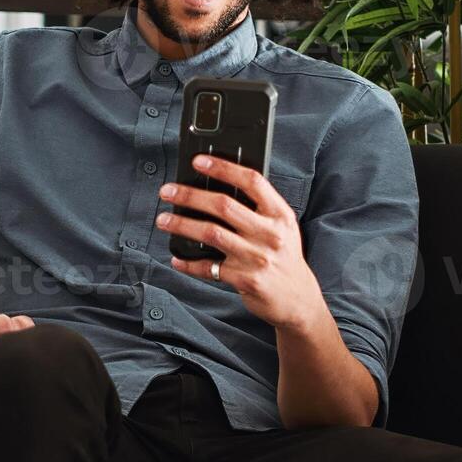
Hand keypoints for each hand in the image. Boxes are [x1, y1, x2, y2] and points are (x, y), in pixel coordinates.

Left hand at [159, 155, 329, 332]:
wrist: (298, 299)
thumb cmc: (284, 257)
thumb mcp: (282, 227)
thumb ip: (259, 208)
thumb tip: (217, 186)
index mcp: (280, 215)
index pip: (251, 181)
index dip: (223, 167)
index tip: (198, 162)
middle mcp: (270, 234)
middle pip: (224, 205)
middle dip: (190, 195)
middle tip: (168, 191)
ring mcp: (257, 257)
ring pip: (211, 233)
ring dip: (181, 224)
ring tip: (163, 220)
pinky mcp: (245, 280)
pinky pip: (209, 268)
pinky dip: (189, 263)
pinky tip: (177, 258)